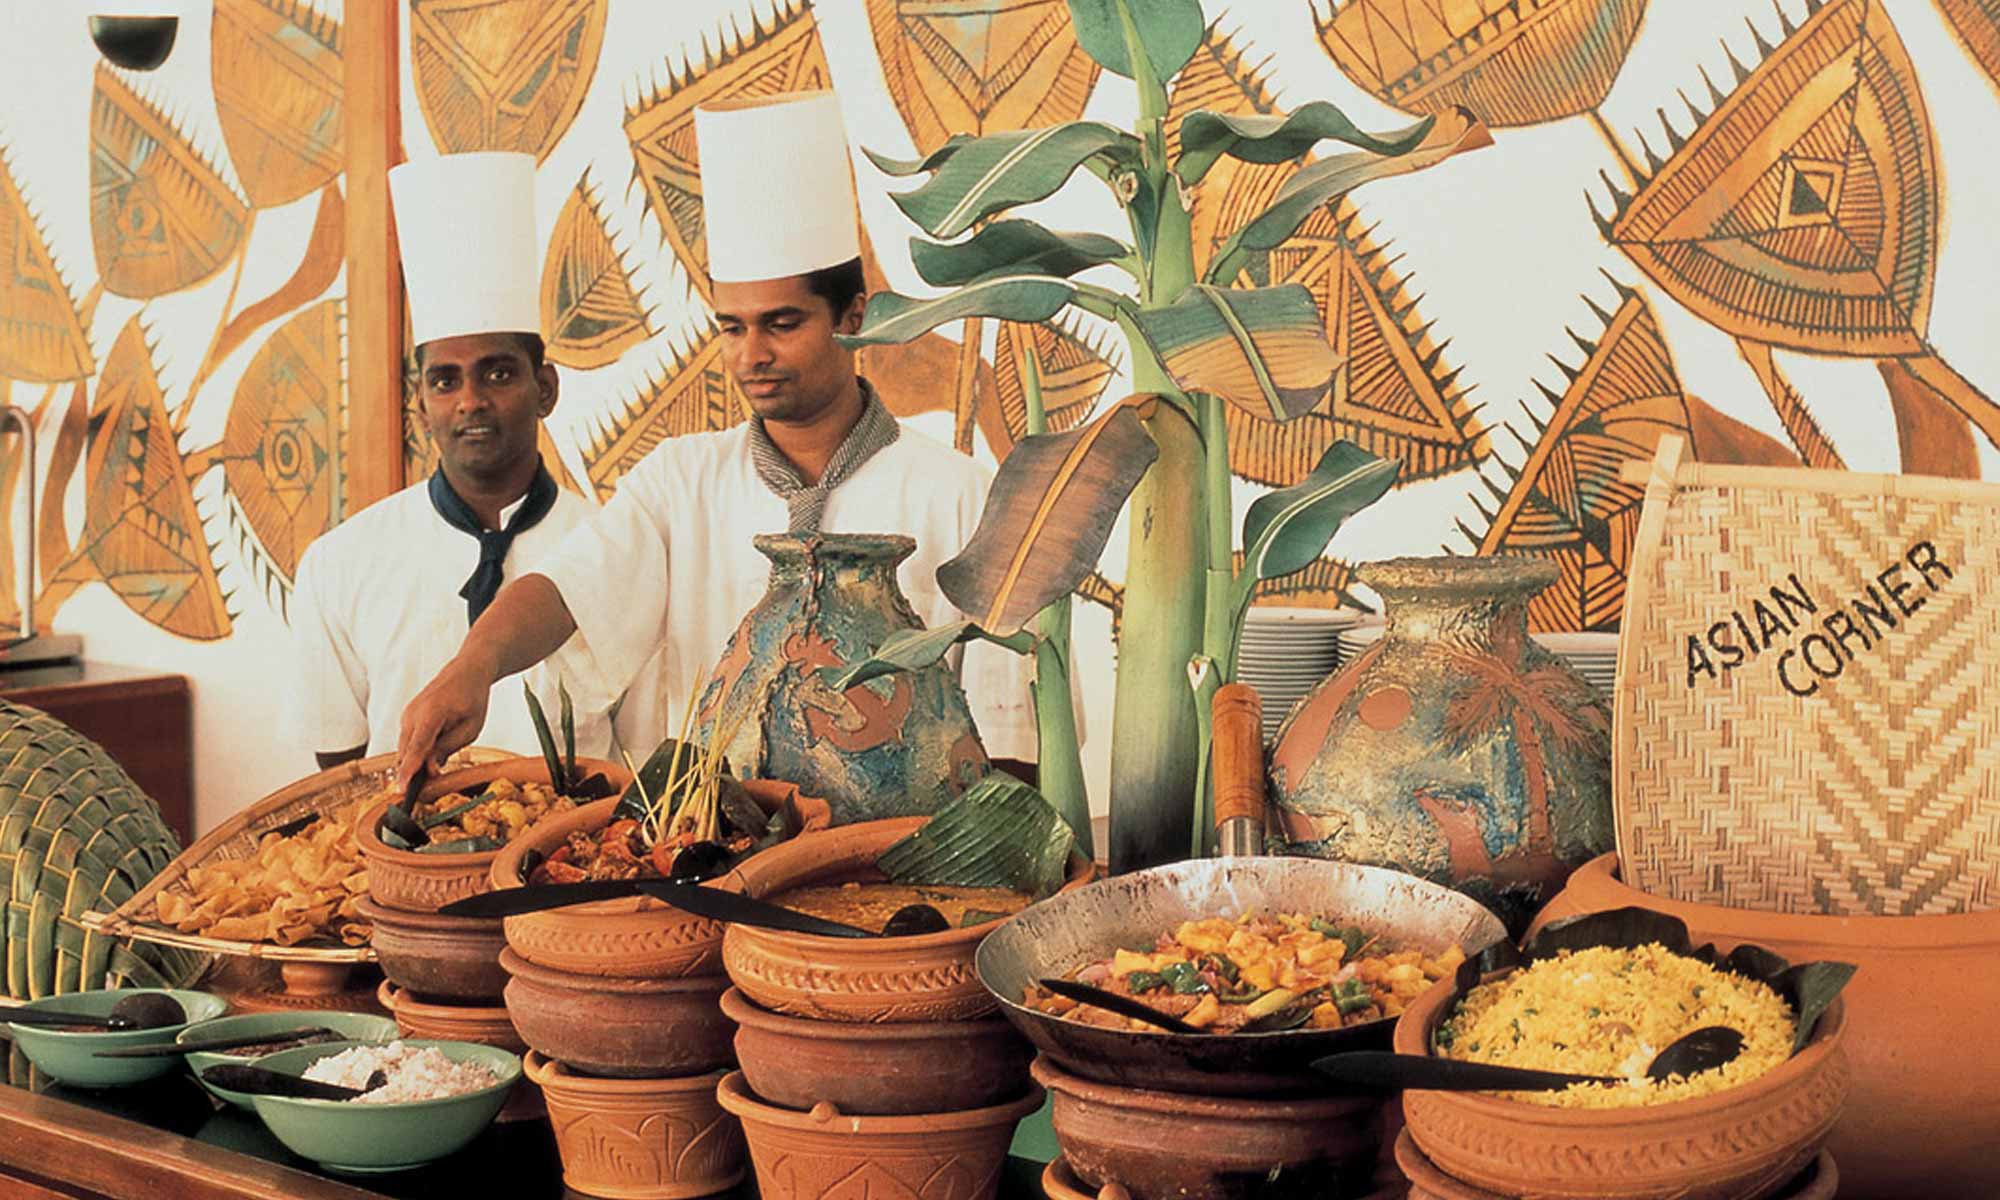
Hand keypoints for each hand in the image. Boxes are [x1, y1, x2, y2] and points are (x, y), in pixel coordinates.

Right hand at [397, 653, 493, 785]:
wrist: (466, 671)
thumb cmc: (472, 699)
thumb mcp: (471, 728)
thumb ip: (448, 748)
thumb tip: (430, 769)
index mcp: (431, 713)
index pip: (416, 748)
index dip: (408, 771)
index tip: (401, 790)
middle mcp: (413, 713)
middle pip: (405, 752)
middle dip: (412, 772)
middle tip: (425, 789)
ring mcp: (407, 714)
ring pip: (404, 749)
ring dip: (415, 762)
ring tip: (432, 770)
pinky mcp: (407, 718)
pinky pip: (407, 742)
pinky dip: (415, 752)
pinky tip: (429, 757)